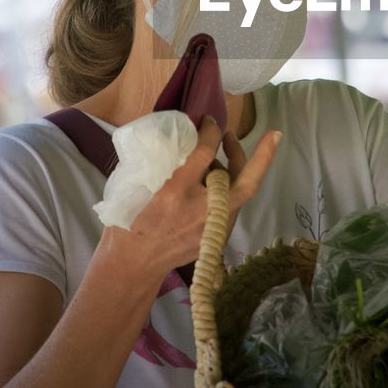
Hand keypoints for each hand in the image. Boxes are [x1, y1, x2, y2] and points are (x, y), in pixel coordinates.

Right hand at [126, 115, 281, 270]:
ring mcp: (212, 228)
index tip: (209, 121)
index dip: (211, 132)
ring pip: (240, 194)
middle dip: (256, 155)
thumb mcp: (138, 185)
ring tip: (220, 157)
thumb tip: (187, 139)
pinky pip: (230, 207)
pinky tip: (215, 181)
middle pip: (244, 180)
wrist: (133, 265)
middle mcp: (200, 211)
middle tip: (237, 134)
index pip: (205, 153)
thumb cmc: (131, 221)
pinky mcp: (216, 238)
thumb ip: (164, 161)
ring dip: (236, 171)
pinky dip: (228, 190)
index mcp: (175, 192)